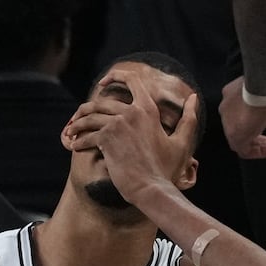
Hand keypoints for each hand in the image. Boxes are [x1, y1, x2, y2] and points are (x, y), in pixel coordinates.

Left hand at [66, 69, 197, 203]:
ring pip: (90, 116)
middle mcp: (131, 112)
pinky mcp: (106, 139)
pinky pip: (87, 135)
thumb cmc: (167, 170)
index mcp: (148, 109)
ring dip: (78, 124)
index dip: (115, 76)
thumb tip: (194, 98)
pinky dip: (78, 141)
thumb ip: (189, 118)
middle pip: (102, 101)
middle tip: (78, 118)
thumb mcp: (182, 142)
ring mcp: (117, 124)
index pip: (131, 80)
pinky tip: (74, 146)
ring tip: (71, 132)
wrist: (152, 189)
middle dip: (86, 109)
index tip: (104, 82)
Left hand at [218, 76, 265, 159]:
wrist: (259, 87)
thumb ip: (263, 92)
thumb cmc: (263, 83)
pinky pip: (246, 151)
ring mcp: (228, 125)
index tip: (265, 120)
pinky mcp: (235, 138)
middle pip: (239, 128)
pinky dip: (262, 151)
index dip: (253, 119)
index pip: (237, 112)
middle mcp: (225, 110)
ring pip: (242, 141)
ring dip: (261, 145)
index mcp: (229, 96)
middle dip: (257, 135)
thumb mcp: (263, 86)